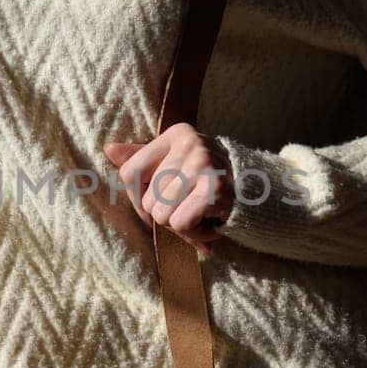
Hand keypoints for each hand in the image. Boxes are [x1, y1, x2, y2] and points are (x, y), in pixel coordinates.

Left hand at [103, 124, 234, 258]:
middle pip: (147, 200)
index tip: (156, 204)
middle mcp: (190, 143)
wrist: (257, 195)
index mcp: (176, 134)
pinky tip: (209, 224)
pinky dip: (193, 233)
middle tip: (189, 209)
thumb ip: (141, 158)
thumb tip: (108, 149)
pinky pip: (181, 223)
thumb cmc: (206, 181)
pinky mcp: (215, 189)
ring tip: (200, 215)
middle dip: (165, 214)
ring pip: (162, 215)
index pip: (129, 174)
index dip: (137, 199)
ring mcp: (204, 164)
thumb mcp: (174, 163)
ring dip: (180, 226)